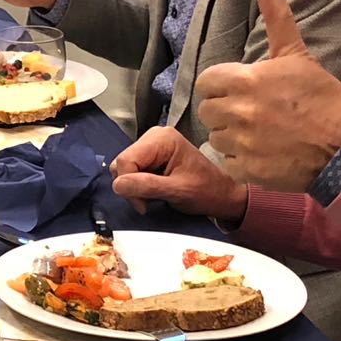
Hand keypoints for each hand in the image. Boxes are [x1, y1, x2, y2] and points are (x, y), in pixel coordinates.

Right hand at [110, 127, 247, 222]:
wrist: (222, 195)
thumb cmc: (206, 192)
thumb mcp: (177, 191)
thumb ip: (147, 186)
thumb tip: (118, 185)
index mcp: (162, 139)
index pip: (127, 160)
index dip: (129, 185)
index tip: (143, 204)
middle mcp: (155, 136)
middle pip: (124, 162)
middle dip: (131, 186)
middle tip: (148, 201)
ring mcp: (152, 145)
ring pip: (125, 167)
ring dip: (134, 186)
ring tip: (154, 195)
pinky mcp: (151, 155)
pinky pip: (132, 170)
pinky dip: (138, 184)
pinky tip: (153, 190)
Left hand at [194, 0, 340, 191]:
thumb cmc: (322, 96)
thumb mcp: (296, 53)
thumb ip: (275, 14)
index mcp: (245, 79)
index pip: (207, 82)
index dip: (222, 86)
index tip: (241, 91)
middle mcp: (239, 110)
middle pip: (208, 110)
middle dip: (226, 110)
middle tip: (254, 113)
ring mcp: (242, 142)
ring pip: (216, 137)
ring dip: (232, 136)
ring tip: (262, 133)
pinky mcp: (246, 170)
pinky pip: (227, 162)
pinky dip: (241, 160)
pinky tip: (264, 153)